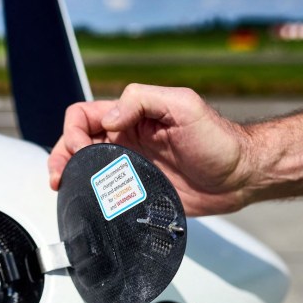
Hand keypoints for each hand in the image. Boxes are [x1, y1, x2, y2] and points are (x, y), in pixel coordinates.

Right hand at [48, 84, 255, 215]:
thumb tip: (109, 120)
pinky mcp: (138, 192)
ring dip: (70, 176)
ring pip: (86, 169)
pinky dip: (90, 197)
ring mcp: (130, 167)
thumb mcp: (183, 106)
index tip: (81, 149)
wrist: (241, 177)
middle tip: (60, 176)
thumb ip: (143, 100)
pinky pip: (106, 194)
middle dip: (61, 156)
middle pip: (76, 143)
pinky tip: (86, 203)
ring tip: (63, 188)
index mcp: (131, 116)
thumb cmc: (219, 139)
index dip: (73, 131)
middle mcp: (125, 140)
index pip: (83, 116)